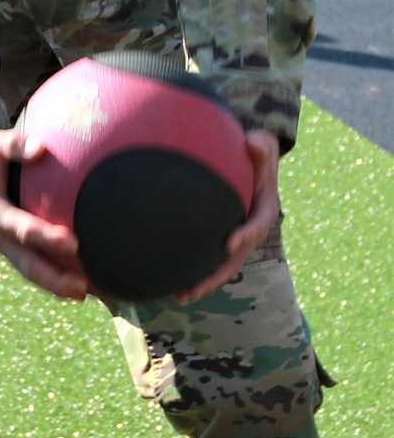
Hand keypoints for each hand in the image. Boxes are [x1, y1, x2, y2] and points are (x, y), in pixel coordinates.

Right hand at [0, 128, 88, 299]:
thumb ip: (14, 146)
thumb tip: (40, 148)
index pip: (22, 229)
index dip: (47, 238)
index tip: (74, 244)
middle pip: (25, 263)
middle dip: (54, 280)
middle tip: (84, 288)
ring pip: (26, 270)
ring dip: (54, 285)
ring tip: (84, 294)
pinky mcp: (3, 244)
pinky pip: (26, 263)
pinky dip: (48, 276)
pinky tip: (72, 281)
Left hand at [176, 129, 280, 302]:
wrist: (254, 162)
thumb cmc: (257, 153)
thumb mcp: (263, 145)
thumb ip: (260, 145)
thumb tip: (252, 141)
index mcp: (265, 209)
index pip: (258, 224)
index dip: (246, 234)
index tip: (229, 242)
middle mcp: (252, 228)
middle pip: (237, 257)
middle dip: (218, 274)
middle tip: (197, 287)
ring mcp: (238, 237)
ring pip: (223, 265)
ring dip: (204, 282)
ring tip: (180, 296)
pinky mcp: (223, 237)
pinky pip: (211, 257)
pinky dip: (196, 270)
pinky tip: (173, 282)